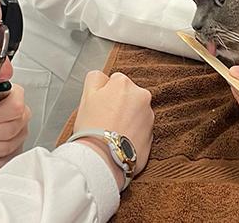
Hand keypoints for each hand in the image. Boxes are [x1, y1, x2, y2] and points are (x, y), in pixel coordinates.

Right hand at [72, 71, 153, 185]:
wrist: (102, 159)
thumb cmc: (93, 128)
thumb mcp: (86, 95)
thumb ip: (95, 78)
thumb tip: (103, 78)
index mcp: (124, 83)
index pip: (114, 81)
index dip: (104, 94)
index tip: (99, 106)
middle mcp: (142, 97)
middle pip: (128, 96)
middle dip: (119, 104)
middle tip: (105, 119)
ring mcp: (149, 117)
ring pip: (135, 112)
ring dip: (127, 118)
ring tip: (112, 132)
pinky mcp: (152, 136)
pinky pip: (140, 130)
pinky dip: (132, 133)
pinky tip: (120, 140)